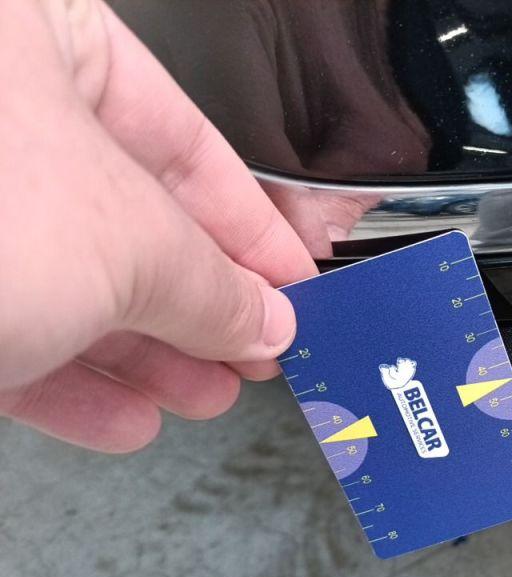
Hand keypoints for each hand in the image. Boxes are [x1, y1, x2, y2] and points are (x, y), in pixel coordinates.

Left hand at [0, 0, 316, 452]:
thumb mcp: (125, 241)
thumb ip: (212, 283)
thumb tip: (263, 319)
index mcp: (33, 34)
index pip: (183, 134)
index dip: (252, 223)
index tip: (291, 284)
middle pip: (121, 216)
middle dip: (193, 304)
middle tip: (249, 355)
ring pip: (57, 278)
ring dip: (139, 353)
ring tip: (199, 397)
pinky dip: (62, 377)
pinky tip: (120, 416)